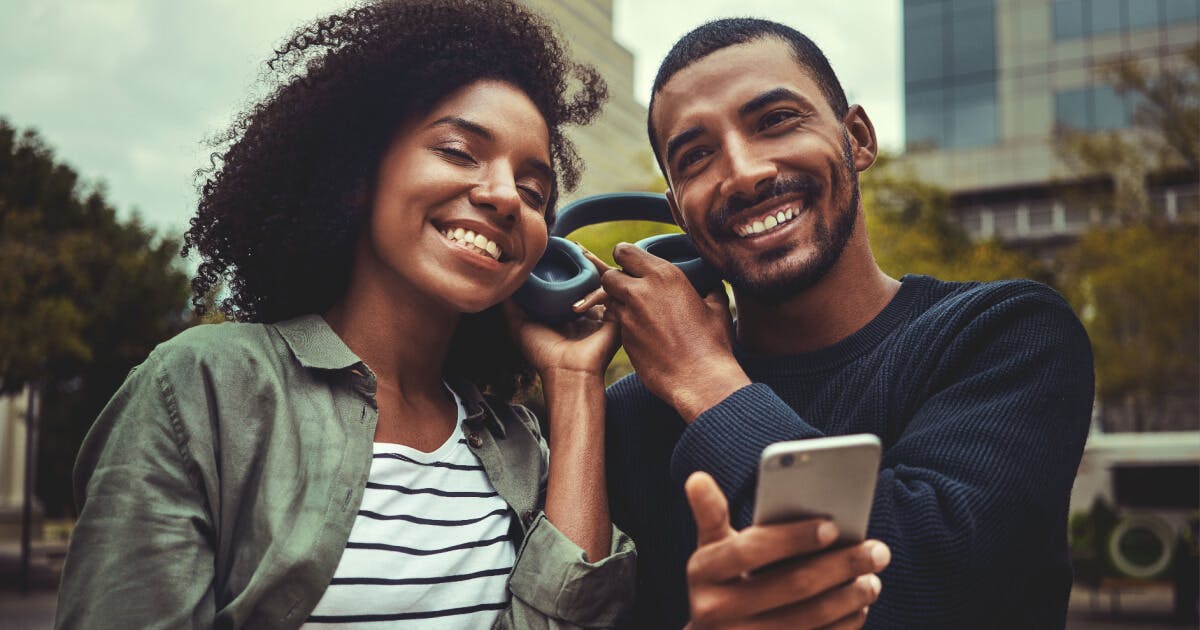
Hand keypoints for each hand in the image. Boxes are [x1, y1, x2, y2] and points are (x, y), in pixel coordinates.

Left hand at [505, 248, 619, 379]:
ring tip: (585, 253)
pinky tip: (588, 282)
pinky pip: (613, 294)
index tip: (561, 249)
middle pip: (590, 279)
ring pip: (605, 282)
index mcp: (571, 314)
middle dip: (586, 261)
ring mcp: (604, 315)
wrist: (566, 372)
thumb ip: (513, 305)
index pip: (573, 284)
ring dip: (597, 265)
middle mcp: (589, 312)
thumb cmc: (543, 354)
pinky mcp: (616, 319)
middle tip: (577, 246)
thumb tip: (503, 283)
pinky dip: (600, 287)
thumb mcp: (520, 325)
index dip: (568, 266)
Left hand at [595, 243, 746, 420]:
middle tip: (630, 288)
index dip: (625, 257)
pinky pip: (617, 323)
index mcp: (664, 275)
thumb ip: (708, 288)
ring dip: (619, 303)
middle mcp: (640, 292)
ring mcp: (628, 316)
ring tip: (639, 312)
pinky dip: (625, 324)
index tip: (631, 264)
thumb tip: (710, 282)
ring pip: (610, 301)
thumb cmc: (713, 343)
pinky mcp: (623, 339)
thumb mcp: (717, 307)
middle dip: (615, 280)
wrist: (701, 379)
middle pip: (608, 275)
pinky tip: (644, 332)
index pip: (625, 251)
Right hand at [684, 472, 888, 629]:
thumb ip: (712, 515)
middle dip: (840, 565)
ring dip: (850, 597)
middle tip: (877, 551)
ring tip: (873, 578)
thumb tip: (698, 478)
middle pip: (791, 585)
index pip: (750, 550)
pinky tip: (860, 606)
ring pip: (809, 618)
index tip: (832, 526)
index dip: (792, 537)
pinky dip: (844, 624)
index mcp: (703, 572)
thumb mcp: (710, 550)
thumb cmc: (721, 583)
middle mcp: (716, 611)